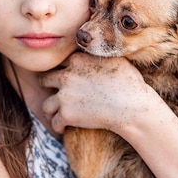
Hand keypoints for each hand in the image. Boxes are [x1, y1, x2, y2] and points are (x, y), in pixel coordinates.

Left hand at [40, 53, 159, 133]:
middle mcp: (67, 76)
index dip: (62, 71)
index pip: (59, 63)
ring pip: (46, 104)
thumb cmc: (129, 82)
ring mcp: (65, 96)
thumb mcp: (115, 59)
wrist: (132, 106)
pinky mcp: (67, 115)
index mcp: (78, 60)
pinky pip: (54, 123)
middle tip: (57, 95)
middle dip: (50, 87)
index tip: (66, 79)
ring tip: (58, 114)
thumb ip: (99, 54)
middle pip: (45, 80)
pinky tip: (65, 128)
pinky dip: (59, 126)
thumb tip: (97, 48)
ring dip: (52, 110)